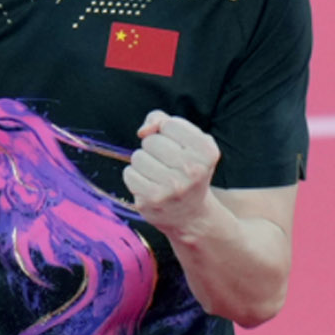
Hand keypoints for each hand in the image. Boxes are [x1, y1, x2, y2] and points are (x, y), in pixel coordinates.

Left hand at [123, 111, 220, 234]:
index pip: (169, 124)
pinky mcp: (152, 200)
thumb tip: (142, 131)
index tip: (179, 148)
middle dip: (154, 149)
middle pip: (151, 141)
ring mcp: (172, 187)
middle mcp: (192, 170)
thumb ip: (163, 120)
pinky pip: (129, 174)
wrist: (190, 214)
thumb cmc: (185, 169)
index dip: (168, 133)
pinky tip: (149, 186)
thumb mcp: (187, 140)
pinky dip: (135, 177)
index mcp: (206, 151)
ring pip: (137, 157)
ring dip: (143, 163)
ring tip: (158, 175)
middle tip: (167, 165)